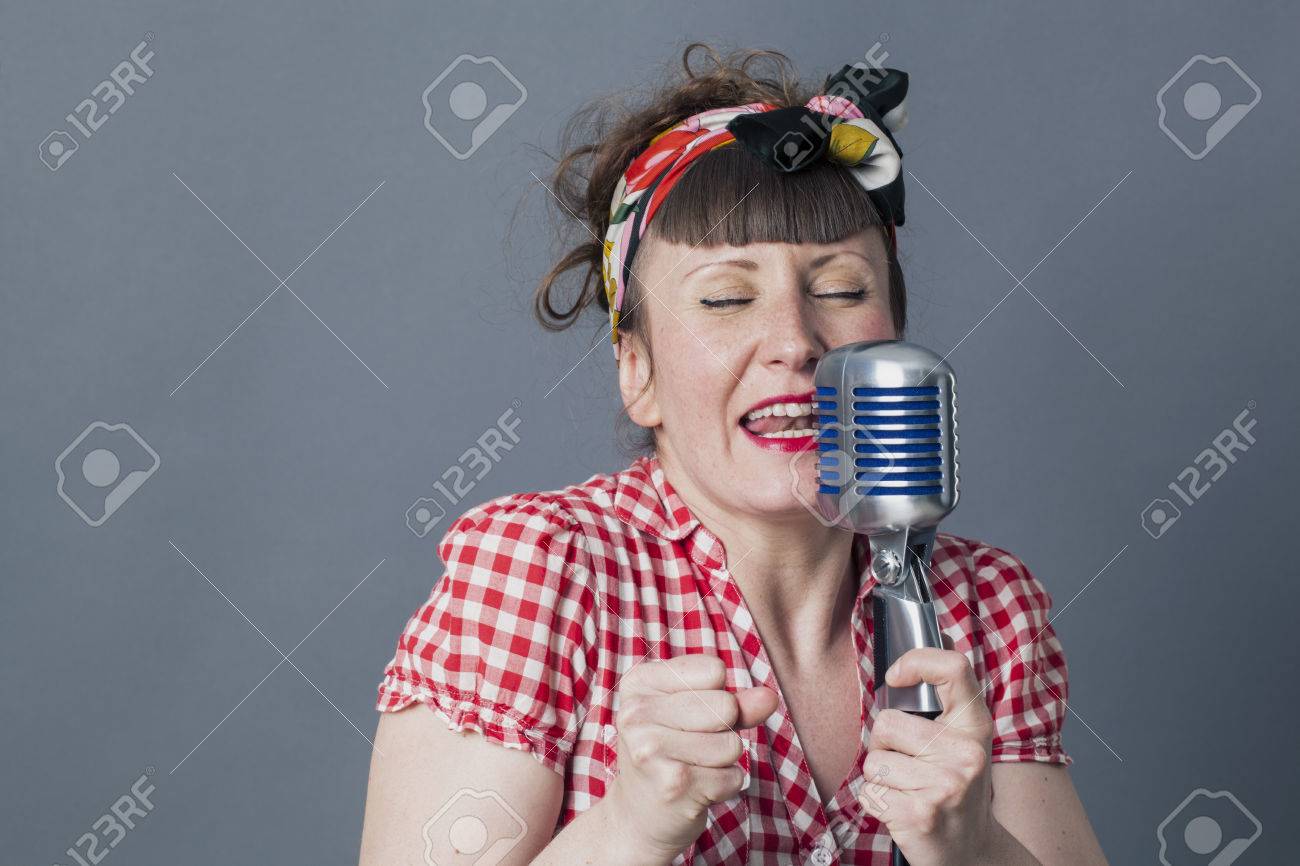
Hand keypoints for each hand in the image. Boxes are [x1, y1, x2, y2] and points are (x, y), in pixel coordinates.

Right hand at [602, 654, 778, 860]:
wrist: (639, 816)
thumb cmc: (670, 754)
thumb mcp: (695, 715)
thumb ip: (735, 700)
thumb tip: (770, 697)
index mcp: (639, 684)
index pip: (714, 669)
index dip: (716, 694)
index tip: (688, 714)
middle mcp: (637, 713)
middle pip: (726, 705)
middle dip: (724, 730)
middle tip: (691, 747)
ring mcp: (652, 750)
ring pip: (733, 743)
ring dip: (725, 761)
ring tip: (694, 767)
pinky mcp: (674, 785)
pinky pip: (733, 776)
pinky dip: (725, 786)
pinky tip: (696, 789)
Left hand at [858, 645, 996, 865]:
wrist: (973, 851)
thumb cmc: (957, 786)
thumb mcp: (963, 738)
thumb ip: (947, 694)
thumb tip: (937, 634)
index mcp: (975, 727)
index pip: (954, 668)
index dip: (917, 661)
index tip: (896, 676)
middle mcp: (965, 753)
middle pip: (886, 722)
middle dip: (883, 744)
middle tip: (908, 764)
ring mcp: (944, 785)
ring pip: (873, 760)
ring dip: (879, 777)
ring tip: (907, 789)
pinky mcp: (918, 814)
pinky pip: (868, 791)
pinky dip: (876, 801)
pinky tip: (902, 809)